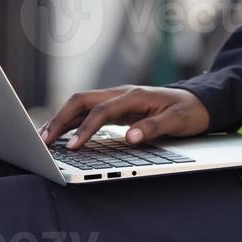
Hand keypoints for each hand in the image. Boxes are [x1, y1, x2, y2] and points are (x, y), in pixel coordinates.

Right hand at [37, 85, 210, 148]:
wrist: (198, 102)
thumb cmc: (188, 112)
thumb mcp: (177, 122)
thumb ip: (153, 128)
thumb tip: (130, 138)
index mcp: (133, 95)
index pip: (101, 111)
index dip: (85, 129)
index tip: (73, 147)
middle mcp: (120, 93)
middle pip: (81, 101)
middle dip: (60, 119)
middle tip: (43, 141)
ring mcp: (116, 99)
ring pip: (80, 105)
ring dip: (61, 119)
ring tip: (43, 139)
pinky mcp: (115, 108)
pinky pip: (87, 112)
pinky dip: (71, 122)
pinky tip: (60, 134)